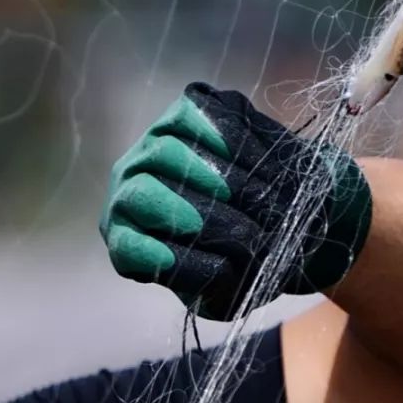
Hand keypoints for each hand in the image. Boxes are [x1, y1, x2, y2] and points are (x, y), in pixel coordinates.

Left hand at [100, 82, 371, 320]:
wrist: (275, 213)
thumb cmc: (242, 259)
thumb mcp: (225, 289)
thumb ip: (208, 282)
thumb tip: (201, 264)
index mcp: (128, 238)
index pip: (127, 246)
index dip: (152, 254)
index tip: (182, 261)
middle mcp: (130, 188)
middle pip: (140, 192)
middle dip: (181, 211)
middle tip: (222, 225)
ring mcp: (153, 145)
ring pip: (165, 150)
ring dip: (206, 174)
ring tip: (241, 196)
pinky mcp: (184, 112)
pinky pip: (193, 114)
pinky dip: (219, 133)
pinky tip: (243, 157)